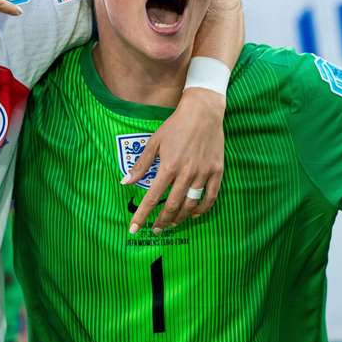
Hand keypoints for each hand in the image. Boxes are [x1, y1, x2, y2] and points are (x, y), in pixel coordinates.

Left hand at [125, 88, 224, 233]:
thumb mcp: (154, 142)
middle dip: (162, 221)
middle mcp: (186, 173)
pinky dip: (202, 209)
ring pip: (191, 205)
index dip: (142, 215)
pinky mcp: (216, 172)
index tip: (133, 228)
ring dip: (180, 218)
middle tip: (155, 229)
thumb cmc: (176, 125)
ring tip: (172, 223)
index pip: (152, 198)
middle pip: (173, 206)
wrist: (203, 112)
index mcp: (168, 167)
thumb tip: (125, 182)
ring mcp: (203, 174)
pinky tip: (194, 214)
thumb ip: (141, 165)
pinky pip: (210, 197)